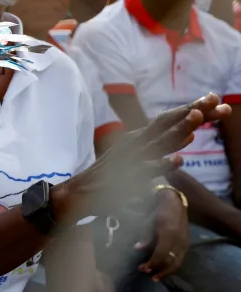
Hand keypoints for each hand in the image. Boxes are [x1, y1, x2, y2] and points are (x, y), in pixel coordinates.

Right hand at [58, 94, 230, 218]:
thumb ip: (163, 147)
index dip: (191, 108)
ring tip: (197, 118)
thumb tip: (191, 137)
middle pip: (167, 124)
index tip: (215, 98)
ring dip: (177, 130)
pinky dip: (162, 164)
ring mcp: (129, 158)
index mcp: (139, 137)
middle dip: (192, 111)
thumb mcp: (139, 157)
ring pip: (158, 142)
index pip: (169, 119)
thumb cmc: (109, 178)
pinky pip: (146, 170)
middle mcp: (135, 142)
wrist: (78, 193)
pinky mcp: (124, 177)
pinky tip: (178, 160)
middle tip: (215, 99)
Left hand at [136, 186, 188, 279]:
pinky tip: (164, 268)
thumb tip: (138, 249)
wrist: (174, 201)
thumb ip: (146, 236)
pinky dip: (172, 265)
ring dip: (167, 271)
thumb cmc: (158, 210)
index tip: (143, 269)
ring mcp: (185, 242)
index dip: (152, 263)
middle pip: (172, 262)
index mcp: (168, 233)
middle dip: (160, 271)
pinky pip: (180, 258)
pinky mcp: (187, 243)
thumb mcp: (149, 222)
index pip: (161, 254)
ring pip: (178, 262)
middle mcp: (179, 240)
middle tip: (148, 275)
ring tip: (156, 276)